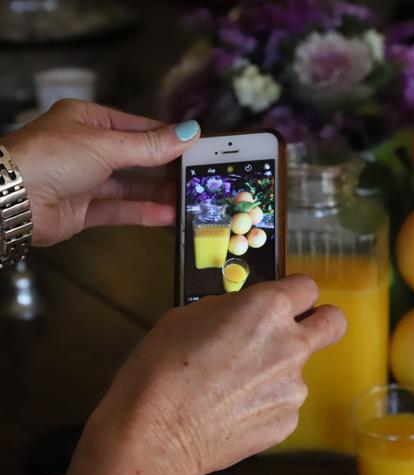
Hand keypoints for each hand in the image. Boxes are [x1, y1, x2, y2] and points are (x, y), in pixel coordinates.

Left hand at [0, 99, 200, 245]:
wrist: (11, 199)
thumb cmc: (53, 157)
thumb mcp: (106, 145)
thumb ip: (151, 145)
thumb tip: (191, 132)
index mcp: (89, 121)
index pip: (137, 128)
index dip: (167, 137)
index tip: (196, 147)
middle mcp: (87, 149)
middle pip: (136, 158)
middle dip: (166, 168)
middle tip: (197, 177)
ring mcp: (85, 180)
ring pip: (130, 187)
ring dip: (158, 193)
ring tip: (189, 199)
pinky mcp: (83, 210)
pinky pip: (119, 209)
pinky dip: (143, 212)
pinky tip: (168, 215)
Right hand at [64, 275, 346, 474]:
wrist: (154, 433)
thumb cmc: (162, 370)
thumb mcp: (189, 314)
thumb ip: (231, 307)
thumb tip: (244, 310)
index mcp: (267, 308)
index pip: (307, 286)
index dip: (294, 292)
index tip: (285, 299)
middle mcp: (291, 344)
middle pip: (334, 322)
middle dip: (321, 321)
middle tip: (296, 329)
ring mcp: (294, 386)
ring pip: (302, 367)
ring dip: (280, 368)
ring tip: (236, 383)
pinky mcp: (287, 420)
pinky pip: (286, 401)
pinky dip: (267, 400)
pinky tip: (235, 406)